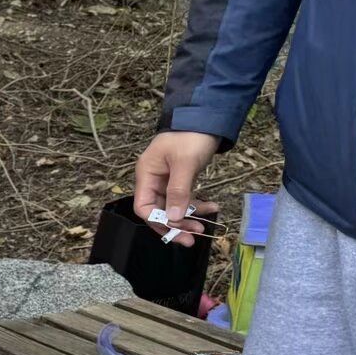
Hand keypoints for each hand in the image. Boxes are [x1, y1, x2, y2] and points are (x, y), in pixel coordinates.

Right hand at [133, 132, 221, 246]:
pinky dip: (196, 205)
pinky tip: (212, 207)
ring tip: (204, 226)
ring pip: (172, 207)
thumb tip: (173, 218)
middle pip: (158, 211)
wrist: (207, 116)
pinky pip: (184, 198)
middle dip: (175, 225)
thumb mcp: (185, 163)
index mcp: (147, 175)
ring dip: (187, 217)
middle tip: (193, 238)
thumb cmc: (191, 136)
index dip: (158, 221)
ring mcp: (166, 179)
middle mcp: (153, 179)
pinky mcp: (180, 178)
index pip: (144, 207)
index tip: (178, 229)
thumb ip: (178, 191)